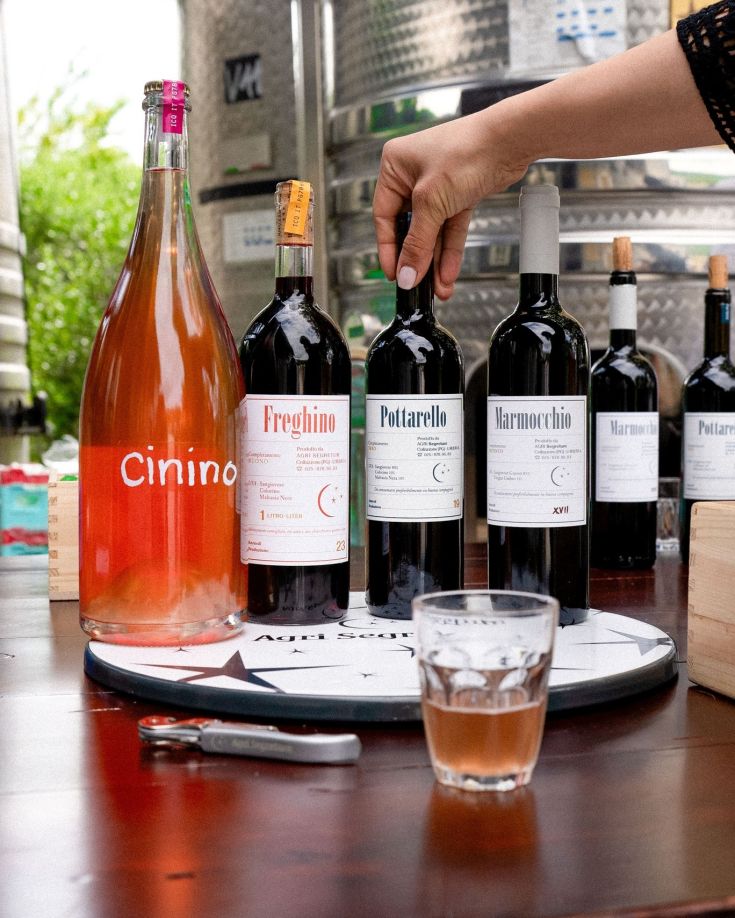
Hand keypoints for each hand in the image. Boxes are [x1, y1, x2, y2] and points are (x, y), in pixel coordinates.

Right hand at [372, 111, 528, 298]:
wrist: (511, 141)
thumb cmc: (467, 152)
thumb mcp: (432, 203)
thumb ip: (418, 243)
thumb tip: (405, 274)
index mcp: (395, 166)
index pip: (384, 217)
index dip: (389, 249)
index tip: (394, 275)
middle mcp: (413, 175)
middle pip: (409, 228)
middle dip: (417, 259)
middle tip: (417, 285)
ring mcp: (437, 185)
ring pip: (432, 231)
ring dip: (436, 260)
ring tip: (438, 287)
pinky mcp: (458, 194)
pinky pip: (450, 228)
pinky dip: (450, 249)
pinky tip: (448, 272)